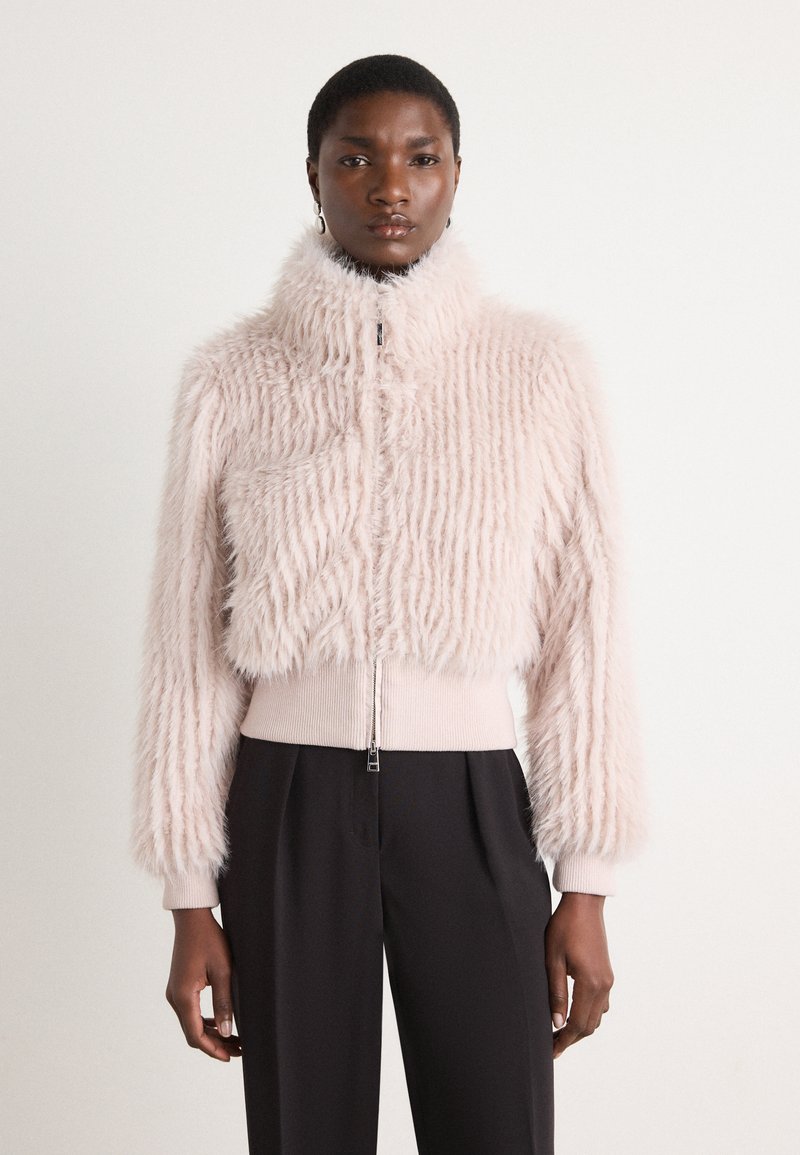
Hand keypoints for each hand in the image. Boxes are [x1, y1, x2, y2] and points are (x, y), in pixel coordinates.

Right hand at [165, 908, 241, 1061]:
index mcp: (183, 996)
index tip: (231, 1057)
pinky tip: (221, 1022)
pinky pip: (190, 1011)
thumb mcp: (223, 971)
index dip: (213, 1049)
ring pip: (191, 1023)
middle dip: (216, 1043)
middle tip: (239, 1049)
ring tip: (234, 1038)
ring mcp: (175, 992)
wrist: (192, 918)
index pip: (196, 1035)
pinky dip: (204, 1020)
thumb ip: (224, 1003)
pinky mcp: (179, 986)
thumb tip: (228, 1032)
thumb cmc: (209, 940)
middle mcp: (175, 997)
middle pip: (193, 1032)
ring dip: (211, 1032)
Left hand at [545, 892, 613, 1059]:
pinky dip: (588, 1014)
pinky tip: (573, 1012)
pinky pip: (601, 1004)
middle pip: (590, 1025)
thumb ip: (556, 993)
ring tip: (560, 1032)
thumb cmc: (564, 927)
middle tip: (553, 1046)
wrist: (584, 904)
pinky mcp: (607, 974)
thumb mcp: (552, 959)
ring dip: (580, 1028)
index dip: (564, 1040)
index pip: (577, 1024)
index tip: (551, 1051)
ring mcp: (608, 980)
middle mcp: (604, 985)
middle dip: (571, 1039)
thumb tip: (557, 1024)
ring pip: (597, 1017)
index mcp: (590, 983)